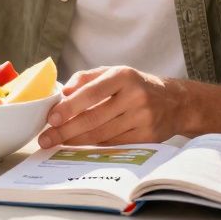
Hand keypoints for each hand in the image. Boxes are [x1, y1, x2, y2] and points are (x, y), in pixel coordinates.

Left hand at [37, 66, 187, 147]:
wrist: (174, 102)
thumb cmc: (135, 85)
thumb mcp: (113, 72)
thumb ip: (86, 78)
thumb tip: (63, 92)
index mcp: (123, 76)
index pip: (91, 92)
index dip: (70, 107)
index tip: (51, 117)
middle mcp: (135, 97)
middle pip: (94, 118)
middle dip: (66, 130)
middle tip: (46, 138)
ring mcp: (142, 119)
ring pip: (102, 135)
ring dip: (76, 141)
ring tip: (57, 143)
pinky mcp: (147, 137)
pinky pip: (114, 145)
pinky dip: (94, 146)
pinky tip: (79, 146)